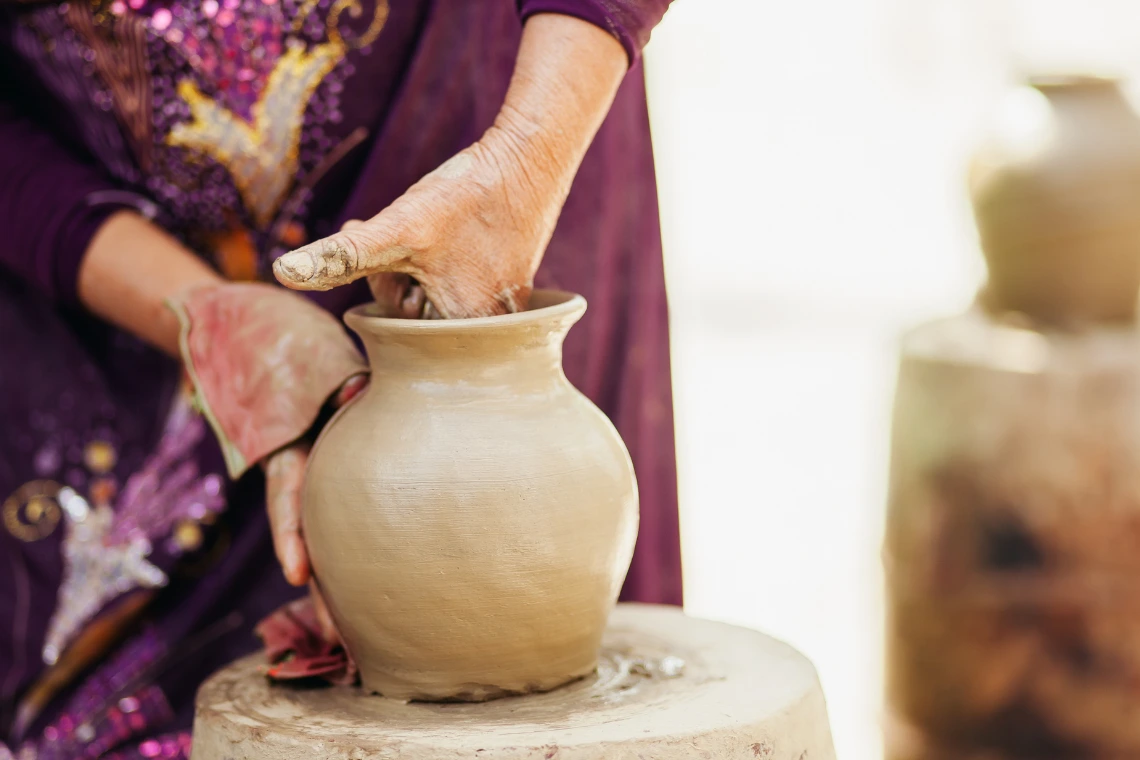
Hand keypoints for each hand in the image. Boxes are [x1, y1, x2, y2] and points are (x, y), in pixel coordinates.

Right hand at [263, 374, 365, 639]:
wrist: (302, 374)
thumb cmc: (317, 374)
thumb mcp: (322, 377)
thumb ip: (338, 387)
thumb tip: (356, 393)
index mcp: (289, 456)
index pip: (286, 499)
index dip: (289, 536)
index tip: (295, 573)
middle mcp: (301, 486)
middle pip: (308, 543)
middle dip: (320, 592)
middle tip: (339, 636)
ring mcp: (319, 500)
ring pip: (326, 553)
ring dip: (336, 597)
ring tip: (353, 645)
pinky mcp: (340, 506)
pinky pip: (343, 543)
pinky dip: (351, 576)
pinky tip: (369, 613)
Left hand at [272, 14, 628, 318]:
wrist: (530, 158)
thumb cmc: (466, 195)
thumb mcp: (396, 228)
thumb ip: (340, 256)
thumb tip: (282, 273)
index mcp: (465, 331)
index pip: (399, 328)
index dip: (387, 282)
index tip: (398, 246)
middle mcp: (494, 330)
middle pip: (421, 315)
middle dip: (402, 275)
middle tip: (409, 233)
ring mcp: (509, 309)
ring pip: (440, 297)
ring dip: (424, 265)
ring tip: (434, 229)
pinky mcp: (518, 287)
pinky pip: (467, 285)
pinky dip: (452, 261)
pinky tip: (460, 230)